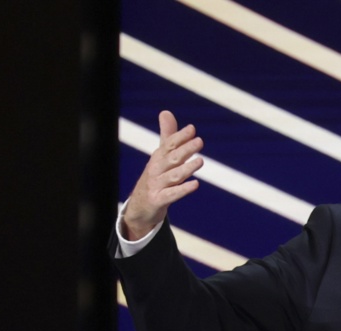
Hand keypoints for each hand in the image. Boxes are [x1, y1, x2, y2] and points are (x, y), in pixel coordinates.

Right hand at [121, 110, 203, 239]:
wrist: (139, 208)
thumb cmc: (154, 179)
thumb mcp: (160, 157)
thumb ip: (167, 137)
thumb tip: (166, 112)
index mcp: (158, 158)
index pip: (169, 145)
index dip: (180, 137)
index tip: (192, 129)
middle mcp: (156, 170)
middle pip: (172, 158)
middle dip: (185, 149)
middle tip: (199, 141)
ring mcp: (156, 186)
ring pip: (173, 176)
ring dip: (186, 168)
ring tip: (200, 161)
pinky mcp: (158, 201)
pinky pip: (171, 195)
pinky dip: (182, 190)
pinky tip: (195, 185)